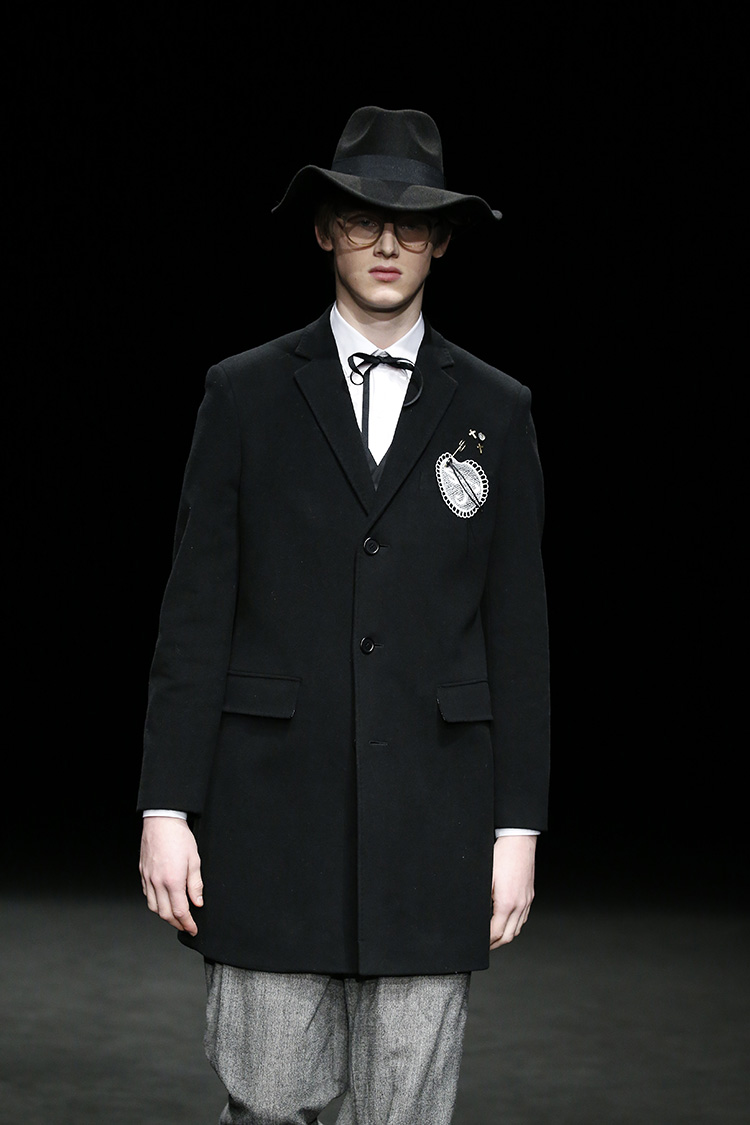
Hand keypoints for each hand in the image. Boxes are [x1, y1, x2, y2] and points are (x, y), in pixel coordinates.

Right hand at [139, 816, 202, 935]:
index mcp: (173, 881)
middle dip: (177, 923)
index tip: (193, 929)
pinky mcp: (143, 873)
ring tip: (176, 916)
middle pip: (165, 914)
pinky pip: (148, 895)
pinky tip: (164, 901)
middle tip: (187, 925)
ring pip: (154, 907)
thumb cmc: (180, 838)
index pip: (180, 912)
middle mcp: (158, 883)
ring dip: (165, 916)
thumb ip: (195, 884)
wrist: (162, 821)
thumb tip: (198, 903)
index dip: (187, 923)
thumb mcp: (195, 860)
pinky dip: (156, 903)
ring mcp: (148, 878)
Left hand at [489, 834, 535, 948]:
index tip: (478, 944)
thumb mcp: (486, 878)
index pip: (495, 932)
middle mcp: (520, 905)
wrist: (519, 841)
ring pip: (517, 929)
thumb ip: (482, 900)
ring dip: (505, 936)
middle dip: (495, 944)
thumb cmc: (501, 855)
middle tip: (484, 946)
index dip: (486, 941)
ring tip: (493, 936)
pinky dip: (514, 925)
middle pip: (508, 936)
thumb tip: (476, 913)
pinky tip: (506, 921)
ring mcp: (526, 901)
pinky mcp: (530, 896)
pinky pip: (523, 918)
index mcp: (507, 903)